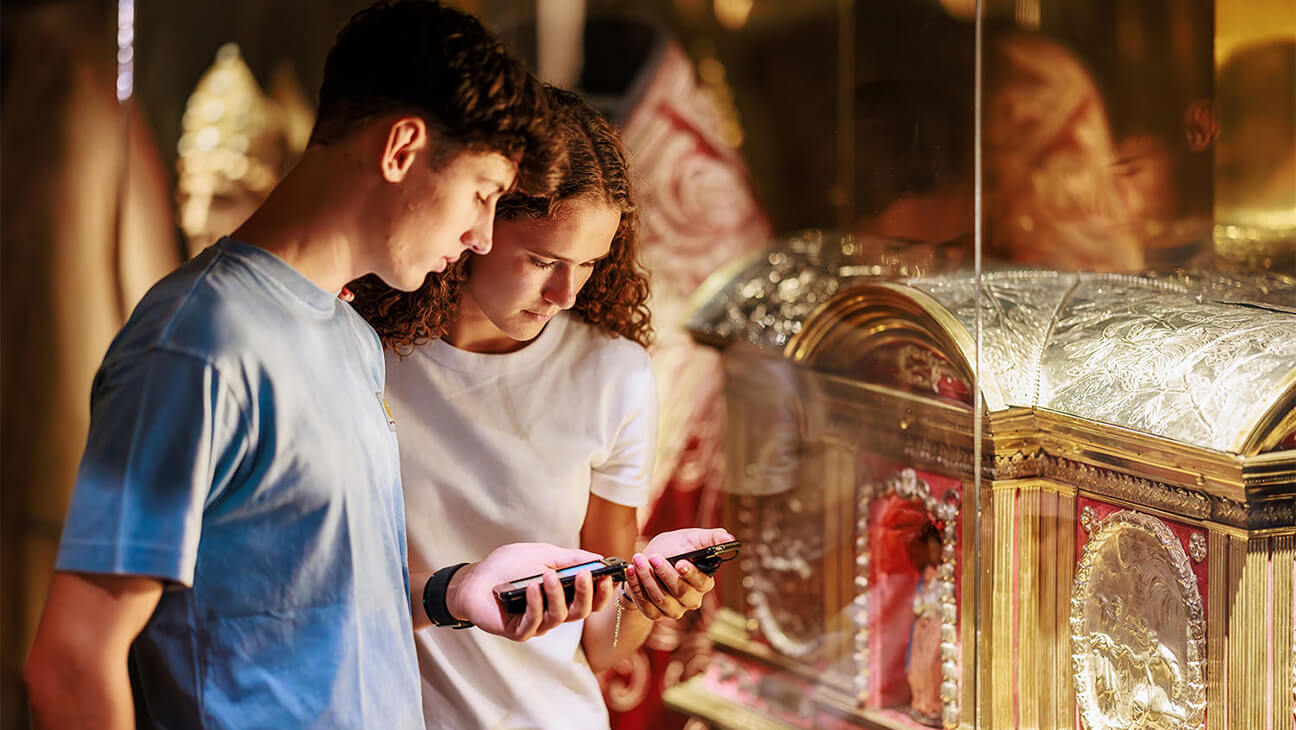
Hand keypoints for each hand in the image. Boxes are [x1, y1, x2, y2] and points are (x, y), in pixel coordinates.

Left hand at [446, 543, 616, 640]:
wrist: (474, 579)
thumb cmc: (507, 566)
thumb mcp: (542, 554)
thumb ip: (569, 559)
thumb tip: (598, 558)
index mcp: (563, 595)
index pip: (591, 600)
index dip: (603, 592)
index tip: (610, 576)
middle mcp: (553, 612)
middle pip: (581, 612)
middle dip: (586, 594)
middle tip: (585, 575)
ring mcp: (537, 623)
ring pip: (559, 617)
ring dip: (557, 595)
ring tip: (548, 575)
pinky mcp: (518, 631)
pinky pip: (533, 623)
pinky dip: (535, 604)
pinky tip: (532, 587)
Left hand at [623, 527, 733, 620]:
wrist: (646, 561)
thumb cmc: (672, 548)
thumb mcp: (690, 538)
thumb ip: (711, 538)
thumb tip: (729, 538)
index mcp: (703, 582)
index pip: (702, 582)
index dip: (691, 573)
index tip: (680, 562)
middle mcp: (691, 599)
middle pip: (681, 592)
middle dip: (665, 574)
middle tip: (653, 557)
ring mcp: (674, 609)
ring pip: (662, 599)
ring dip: (648, 579)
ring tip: (638, 560)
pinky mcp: (655, 614)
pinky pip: (646, 605)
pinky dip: (637, 587)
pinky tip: (632, 571)